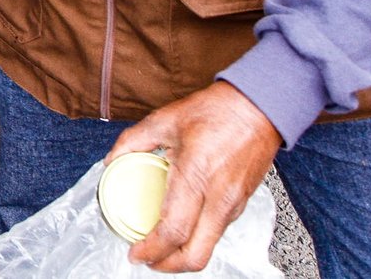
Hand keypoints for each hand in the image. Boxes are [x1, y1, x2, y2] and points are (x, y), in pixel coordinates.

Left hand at [107, 83, 281, 272]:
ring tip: (159, 246)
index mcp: (195, 176)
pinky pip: (217, 233)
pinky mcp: (241, 204)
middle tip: (147, 260)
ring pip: (209, 248)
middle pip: (196, 255)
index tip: (135, 253)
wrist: (259, 108)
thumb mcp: (165, 119)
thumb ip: (132, 141)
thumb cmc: (216, 111)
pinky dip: (197, 240)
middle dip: (168, 266)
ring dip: (183, 255)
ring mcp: (233, 204)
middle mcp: (218, 198)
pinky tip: (181, 228)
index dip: (151, 250)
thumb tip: (110, 161)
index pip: (173, 230)